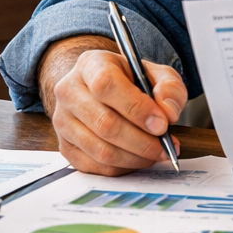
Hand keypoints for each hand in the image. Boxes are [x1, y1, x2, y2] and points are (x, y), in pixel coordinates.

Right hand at [38, 36, 187, 175]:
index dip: (136, 108)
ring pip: (101, 150)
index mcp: (90, 64)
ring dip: (135, 157)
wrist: (101, 90)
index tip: (162, 123)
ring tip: (156, 153)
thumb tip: (168, 112)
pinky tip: (138, 158)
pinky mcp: (65, 146)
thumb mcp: (155, 74)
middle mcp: (69, 91)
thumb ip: (168, 87)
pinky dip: (123, 167)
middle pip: (104, 123)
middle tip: (165, 146)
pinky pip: (96, 166)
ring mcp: (63, 121)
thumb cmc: (128, 81)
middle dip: (142, 141)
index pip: (106, 85)